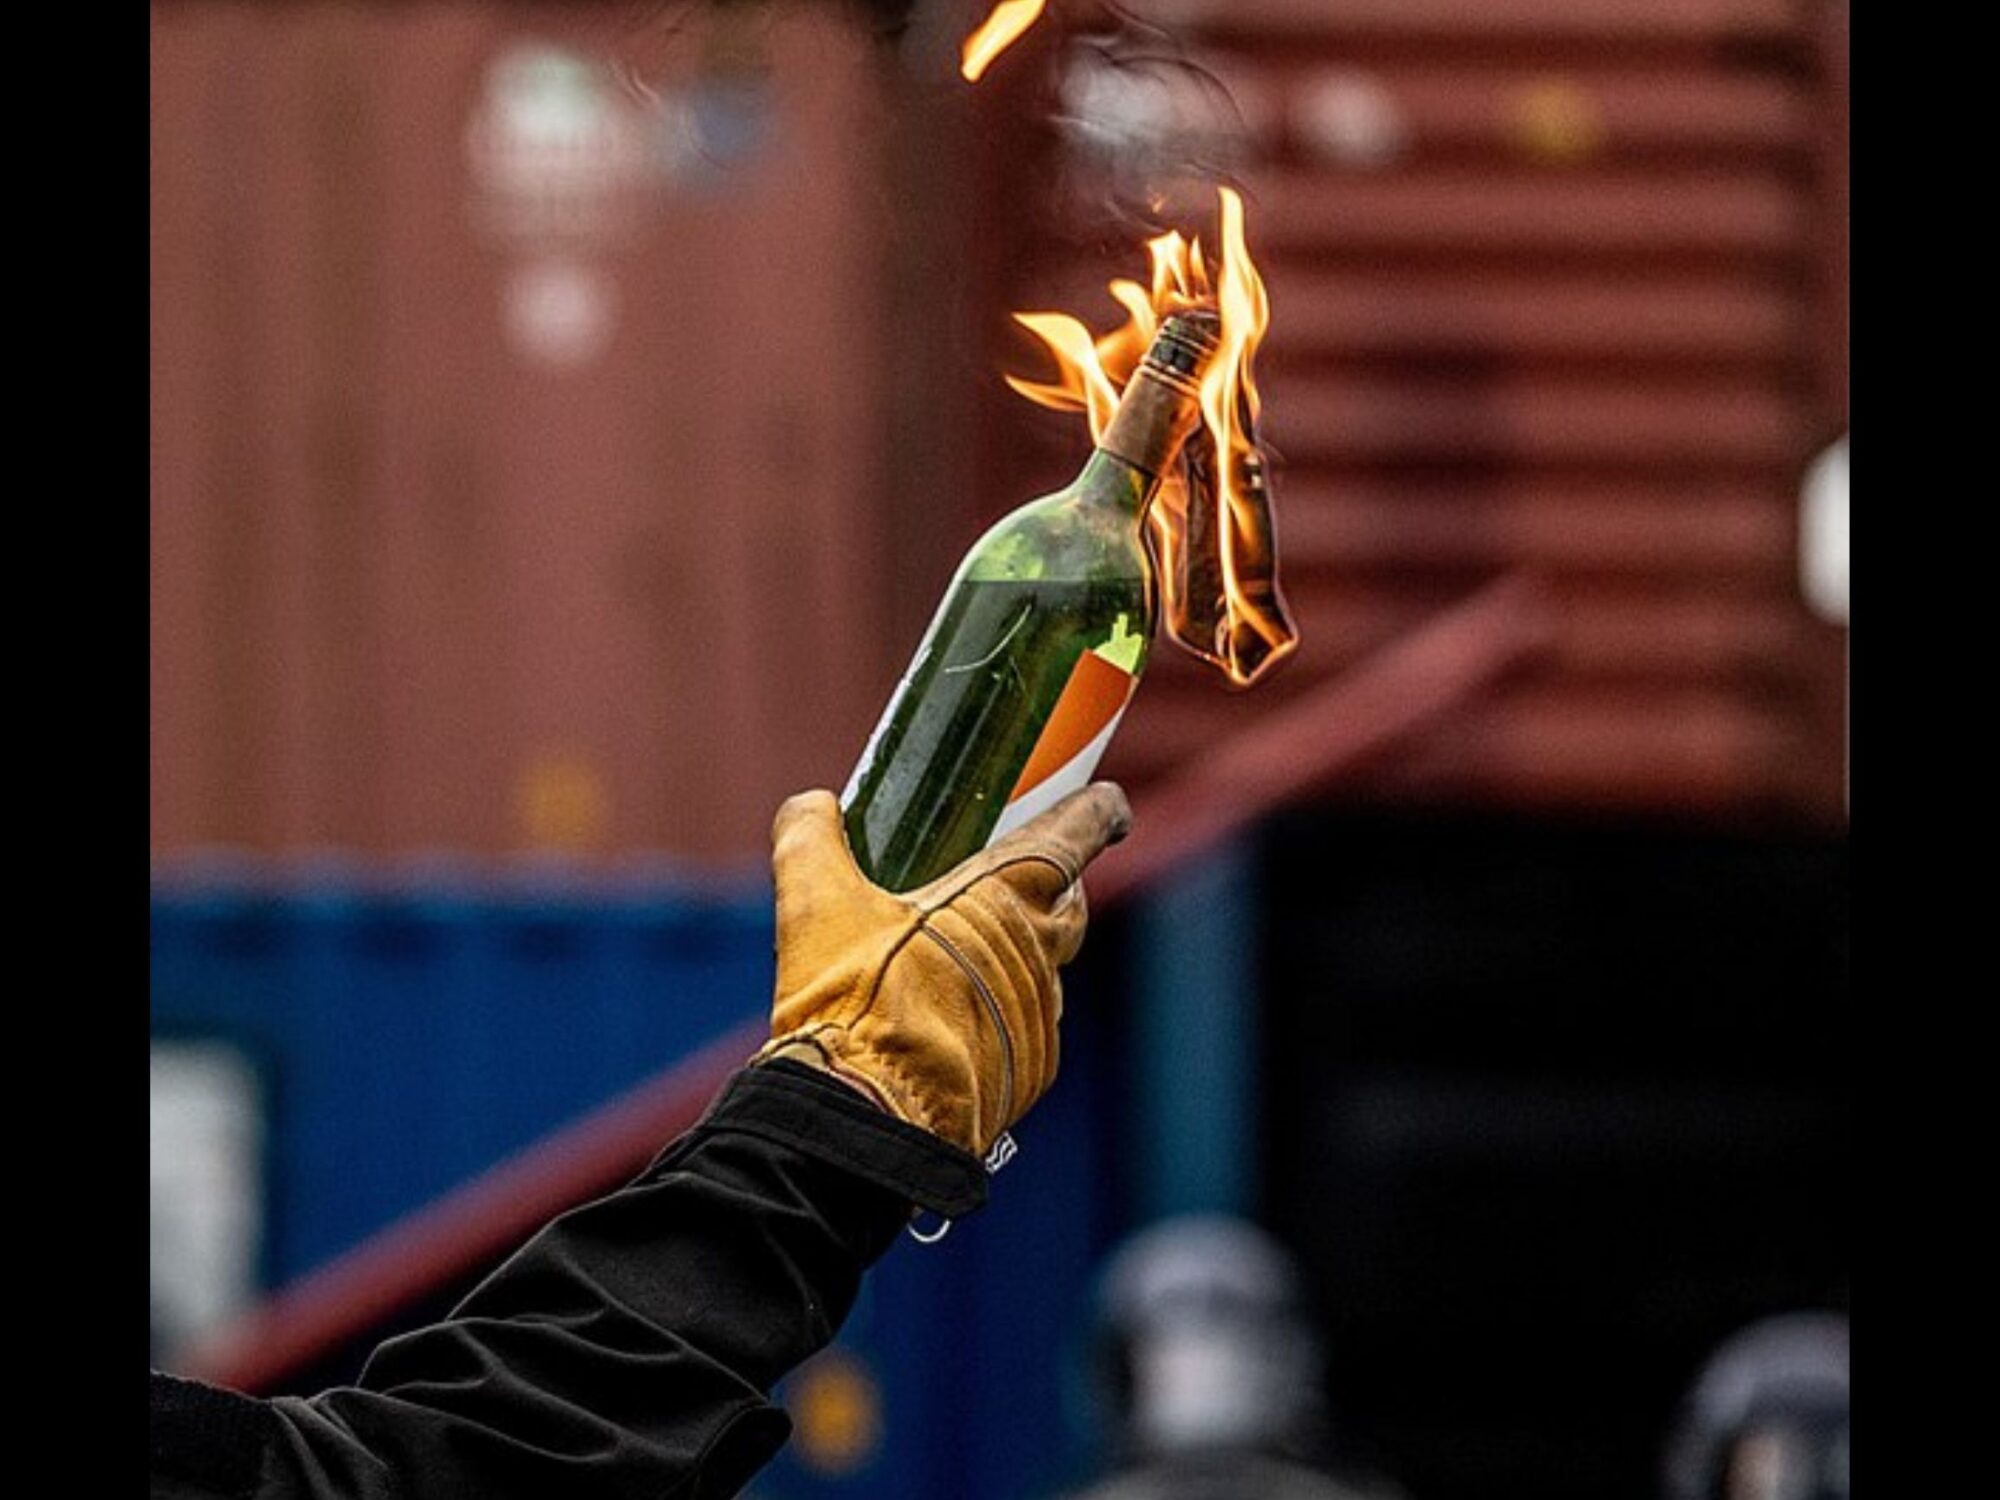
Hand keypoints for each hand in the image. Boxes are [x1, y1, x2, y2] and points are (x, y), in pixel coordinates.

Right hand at [752, 784, 1131, 1157]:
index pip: (1076, 833)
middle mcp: (1038, 954)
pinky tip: (945, 1024)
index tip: (1108, 802)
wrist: (871, 1114)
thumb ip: (812, 837)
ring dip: (1012, 959)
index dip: (1097, 811)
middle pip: (1068, 906)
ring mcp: (1037, 1018)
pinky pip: (1021, 1030)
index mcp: (1006, 895)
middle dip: (1057, 886)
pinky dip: (994, 1017)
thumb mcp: (816, 900)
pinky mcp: (1027, 1072)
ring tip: (954, 959)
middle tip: (1019, 880)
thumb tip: (811, 808)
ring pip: (1041, 973)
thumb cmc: (856, 1000)